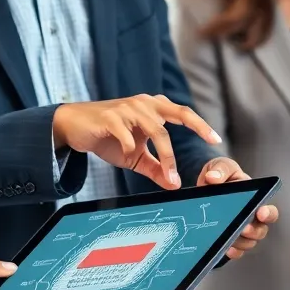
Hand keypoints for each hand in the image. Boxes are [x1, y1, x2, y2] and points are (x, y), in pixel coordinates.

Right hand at [52, 94, 220, 189]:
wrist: (74, 127)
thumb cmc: (108, 137)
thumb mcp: (135, 155)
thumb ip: (155, 167)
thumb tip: (174, 185)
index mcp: (152, 109)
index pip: (182, 113)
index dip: (200, 125)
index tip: (215, 140)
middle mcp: (143, 104)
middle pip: (177, 113)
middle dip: (196, 126)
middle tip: (211, 141)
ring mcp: (127, 108)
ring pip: (156, 128)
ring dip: (166, 154)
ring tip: (169, 174)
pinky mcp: (110, 116)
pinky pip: (127, 134)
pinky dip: (131, 147)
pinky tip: (127, 155)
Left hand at [198, 158, 278, 259]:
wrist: (205, 186)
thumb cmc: (220, 174)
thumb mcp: (220, 165)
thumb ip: (220, 169)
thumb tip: (213, 178)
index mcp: (255, 198)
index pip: (268, 210)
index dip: (268, 213)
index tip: (260, 212)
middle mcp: (251, 217)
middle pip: (261, 230)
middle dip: (254, 231)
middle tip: (243, 228)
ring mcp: (241, 230)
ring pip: (249, 242)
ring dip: (241, 242)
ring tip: (229, 239)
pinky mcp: (229, 239)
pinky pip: (236, 251)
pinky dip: (232, 251)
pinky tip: (225, 249)